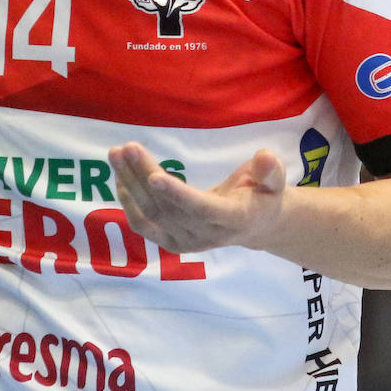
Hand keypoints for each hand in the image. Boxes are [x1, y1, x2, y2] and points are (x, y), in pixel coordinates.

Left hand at [107, 142, 286, 253]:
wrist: (254, 225)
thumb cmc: (262, 195)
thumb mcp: (274, 180)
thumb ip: (269, 170)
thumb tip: (266, 157)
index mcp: (232, 218)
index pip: (200, 208)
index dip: (177, 194)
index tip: (154, 177)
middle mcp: (206, 235)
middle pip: (168, 206)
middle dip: (143, 175)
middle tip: (126, 148)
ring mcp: (186, 242)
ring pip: (151, 214)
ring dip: (129, 184)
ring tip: (116, 154)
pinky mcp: (171, 243)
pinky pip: (143, 225)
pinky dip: (127, 201)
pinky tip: (120, 176)